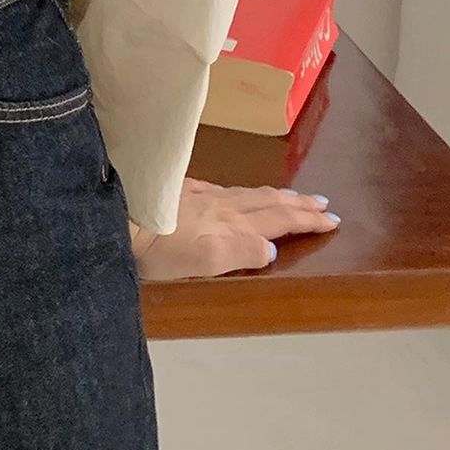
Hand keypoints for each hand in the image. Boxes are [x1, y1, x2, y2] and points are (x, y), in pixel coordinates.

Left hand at [130, 178, 340, 280]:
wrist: (116, 220)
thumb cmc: (159, 250)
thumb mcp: (206, 261)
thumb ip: (241, 254)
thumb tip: (270, 250)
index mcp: (231, 225)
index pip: (278, 220)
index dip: (306, 220)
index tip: (332, 219)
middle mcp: (219, 206)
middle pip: (267, 202)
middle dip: (298, 204)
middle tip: (323, 203)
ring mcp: (197, 195)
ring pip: (245, 193)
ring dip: (274, 195)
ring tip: (290, 195)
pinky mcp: (175, 190)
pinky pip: (217, 188)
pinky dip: (236, 192)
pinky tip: (230, 192)